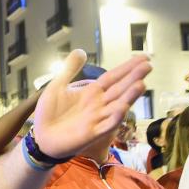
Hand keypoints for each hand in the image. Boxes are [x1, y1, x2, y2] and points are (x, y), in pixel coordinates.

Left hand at [32, 50, 150, 158]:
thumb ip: (68, 70)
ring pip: (117, 106)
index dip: (126, 68)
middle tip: (148, 65)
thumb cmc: (50, 113)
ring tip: (141, 84)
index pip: (112, 78)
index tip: (142, 57)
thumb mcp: (56, 87)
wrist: (40, 137)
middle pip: (119, 89)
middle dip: (133, 77)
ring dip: (129, 96)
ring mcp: (97, 119)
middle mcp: (98, 105)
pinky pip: (107, 125)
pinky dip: (115, 117)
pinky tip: (122, 107)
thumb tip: (80, 50)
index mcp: (91, 93)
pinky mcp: (92, 134)